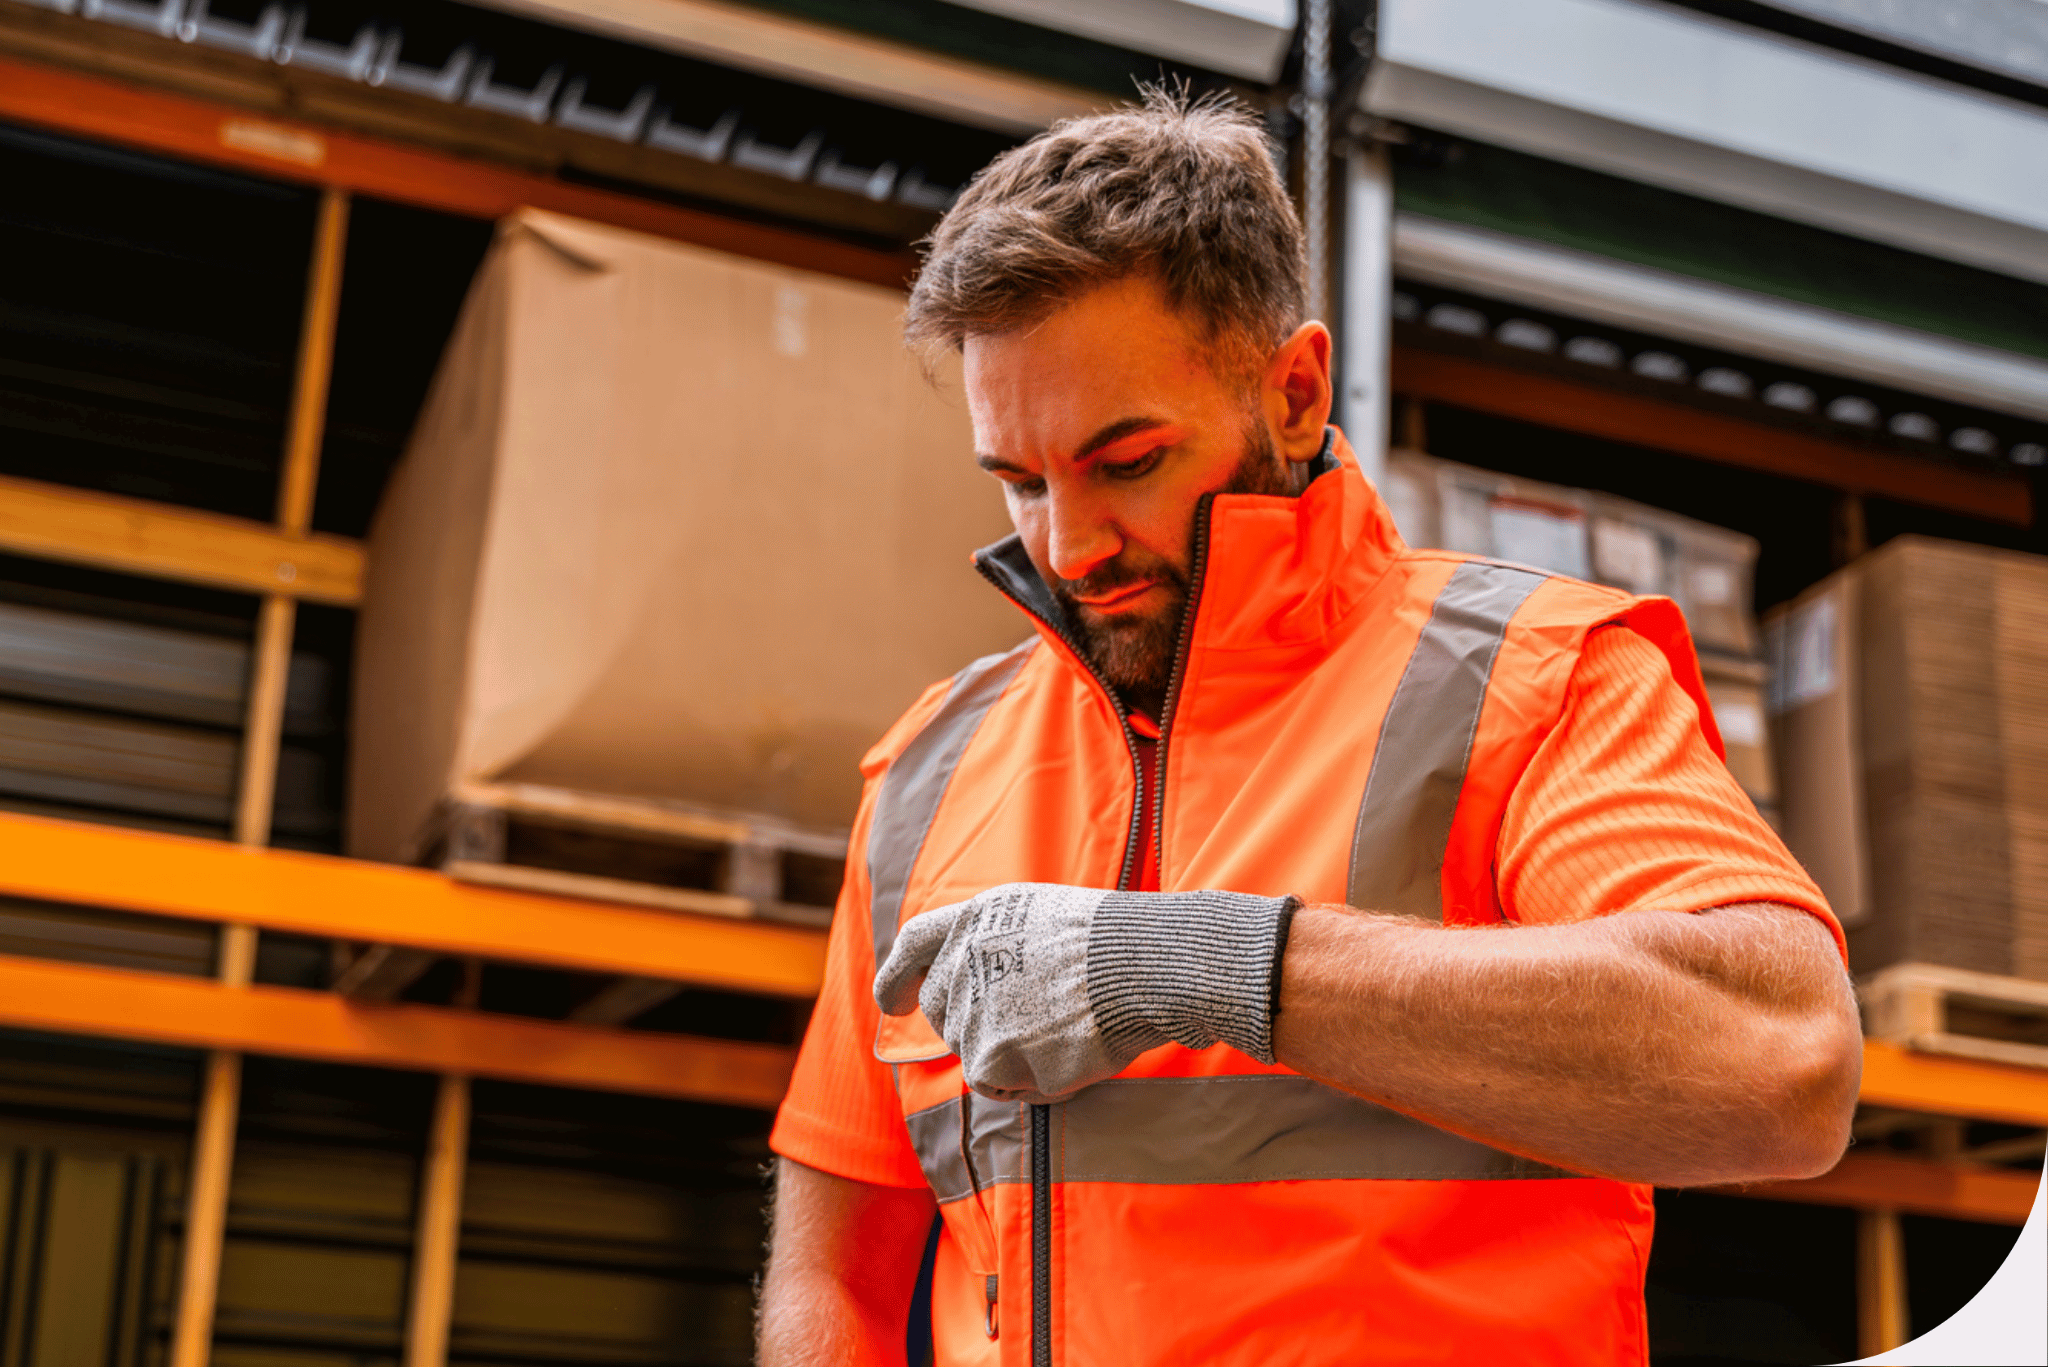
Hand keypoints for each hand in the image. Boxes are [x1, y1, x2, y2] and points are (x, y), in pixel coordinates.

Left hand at [872, 882, 1298, 1102]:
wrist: (1140, 964)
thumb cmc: (1111, 943)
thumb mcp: (1041, 917)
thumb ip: (997, 945)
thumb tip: (979, 992)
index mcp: (974, 919)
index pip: (915, 946)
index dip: (898, 976)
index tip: (893, 1003)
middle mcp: (960, 961)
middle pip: (943, 1012)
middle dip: (971, 1028)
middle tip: (1030, 1026)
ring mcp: (972, 1010)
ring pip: (974, 1054)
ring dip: (1013, 1057)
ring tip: (1066, 1030)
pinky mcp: (990, 1054)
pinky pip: (998, 1086)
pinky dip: (1029, 1083)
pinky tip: (1064, 1057)